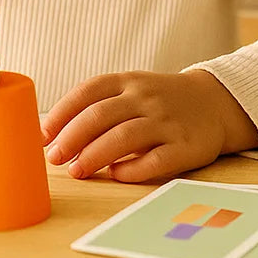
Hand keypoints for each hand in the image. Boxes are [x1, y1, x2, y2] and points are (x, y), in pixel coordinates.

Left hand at [41, 70, 257, 183]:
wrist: (214, 102)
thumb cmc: (159, 101)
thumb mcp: (131, 90)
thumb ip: (100, 106)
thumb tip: (53, 135)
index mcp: (127, 81)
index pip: (87, 92)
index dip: (61, 113)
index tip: (42, 135)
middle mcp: (145, 97)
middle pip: (100, 115)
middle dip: (72, 138)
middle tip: (54, 158)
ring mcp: (166, 121)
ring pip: (124, 137)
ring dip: (95, 155)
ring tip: (76, 170)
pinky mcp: (185, 146)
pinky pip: (155, 160)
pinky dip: (132, 169)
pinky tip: (116, 175)